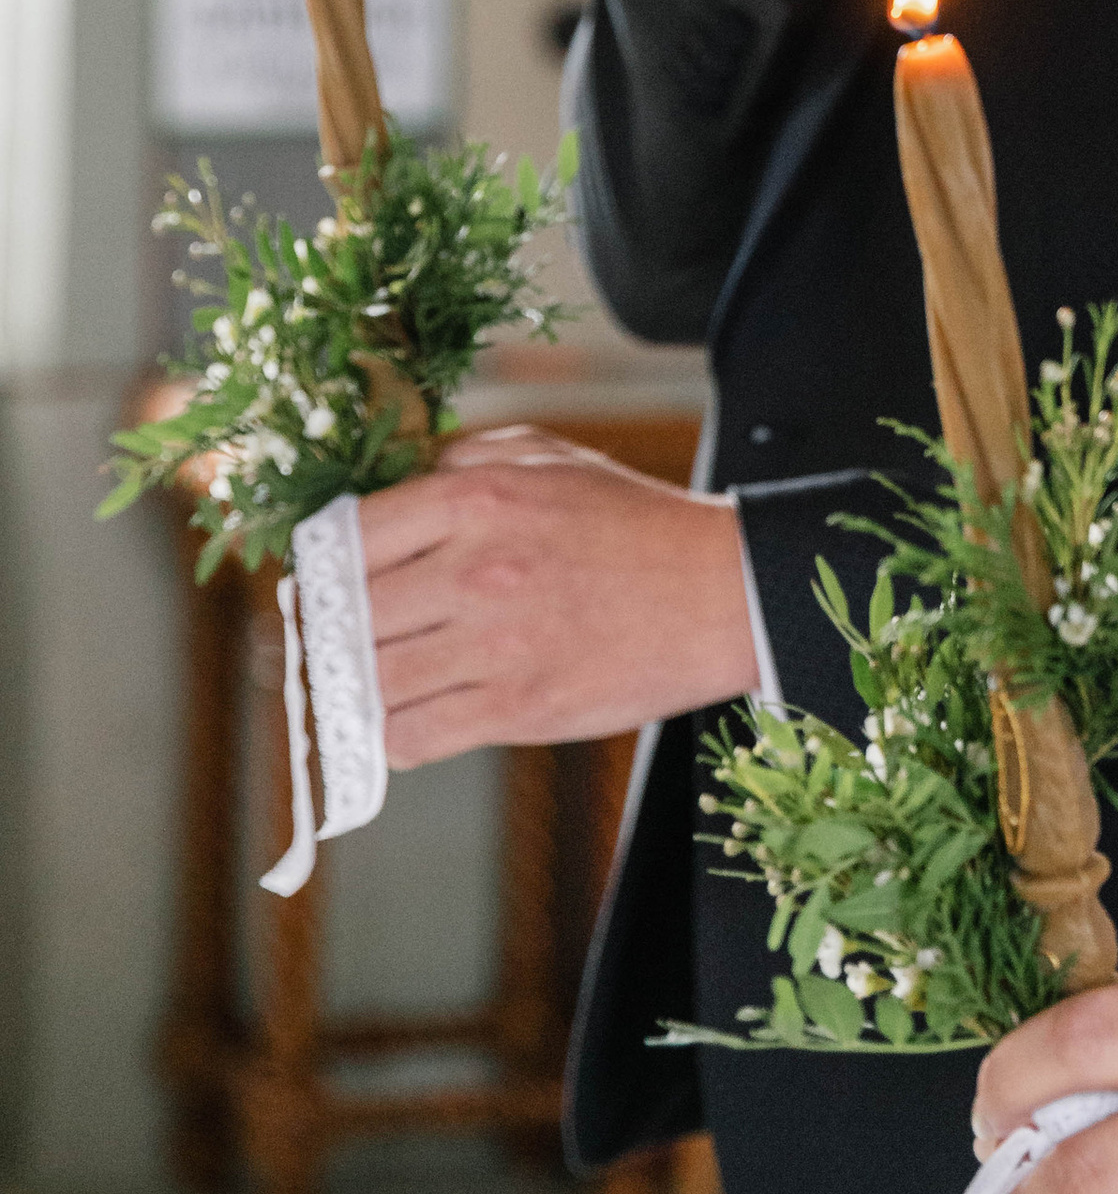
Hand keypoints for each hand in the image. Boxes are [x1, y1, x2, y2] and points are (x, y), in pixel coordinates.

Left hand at [360, 427, 759, 761]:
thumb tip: (385, 494)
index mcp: (477, 498)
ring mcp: (496, 644)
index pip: (346, 540)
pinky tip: (408, 720)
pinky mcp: (519, 707)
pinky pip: (412, 737)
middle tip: (338, 642)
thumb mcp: (546, 456)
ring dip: (358, 688)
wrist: (721, 593)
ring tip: (369, 684)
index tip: (321, 588)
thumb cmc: (632, 521)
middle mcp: (476, 568)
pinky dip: (392, 736)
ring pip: (370, 682)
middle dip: (333, 633)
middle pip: (347, 617)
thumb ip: (461, 461)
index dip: (320, 570)